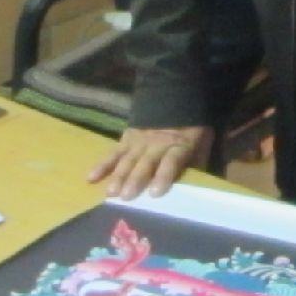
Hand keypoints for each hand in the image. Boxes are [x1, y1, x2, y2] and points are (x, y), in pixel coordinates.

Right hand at [87, 126, 212, 198]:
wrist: (177, 98)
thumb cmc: (192, 129)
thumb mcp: (203, 144)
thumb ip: (198, 163)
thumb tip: (197, 186)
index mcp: (179, 145)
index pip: (171, 161)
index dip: (163, 175)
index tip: (155, 192)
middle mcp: (157, 144)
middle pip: (146, 162)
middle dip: (136, 179)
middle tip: (126, 197)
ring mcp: (139, 141)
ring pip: (128, 159)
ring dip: (119, 175)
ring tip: (110, 192)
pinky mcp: (126, 139)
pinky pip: (113, 152)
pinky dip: (102, 164)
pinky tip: (91, 177)